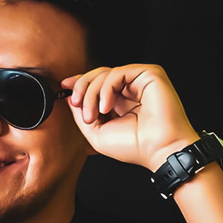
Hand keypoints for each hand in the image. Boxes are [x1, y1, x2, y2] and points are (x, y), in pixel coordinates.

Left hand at [62, 64, 199, 170]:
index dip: (79, 82)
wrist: (158, 150)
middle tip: (76, 104)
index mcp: (121, 101)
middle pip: (98, 74)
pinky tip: (106, 107)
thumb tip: (71, 98)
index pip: (98, 83)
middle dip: (81, 87)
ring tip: (92, 115)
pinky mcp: (149, 74)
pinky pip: (117, 72)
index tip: (64, 88)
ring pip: (105, 73)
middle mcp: (130, 89)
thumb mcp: (96, 133)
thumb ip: (81, 114)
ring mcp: (140, 81)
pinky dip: (106, 89)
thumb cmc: (134, 146)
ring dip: (91, 93)